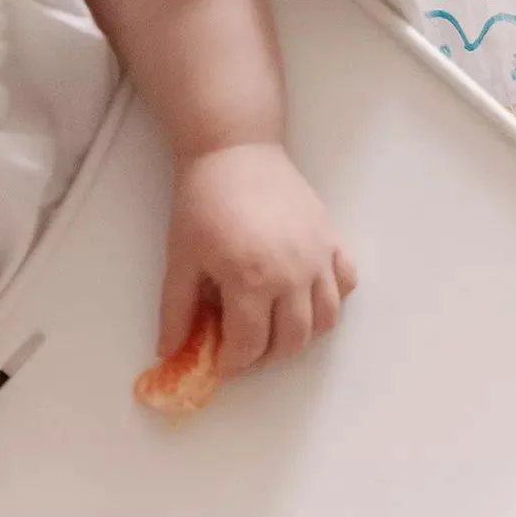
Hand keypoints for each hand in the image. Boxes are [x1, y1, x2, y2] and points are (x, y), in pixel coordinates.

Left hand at [161, 142, 355, 376]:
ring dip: (302, 337)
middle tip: (248, 351)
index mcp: (251, 280)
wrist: (235, 150)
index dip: (234, 364)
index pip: (250, 344)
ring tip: (278, 330)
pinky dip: (331, 300)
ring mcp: (318, 258)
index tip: (224, 366)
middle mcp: (293, 275)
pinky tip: (308, 298)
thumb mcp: (181, 258)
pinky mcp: (332, 240)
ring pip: (326, 321)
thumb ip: (177, 308)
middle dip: (267, 357)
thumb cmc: (203, 201)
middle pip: (292, 341)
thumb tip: (169, 350)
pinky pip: (346, 283)